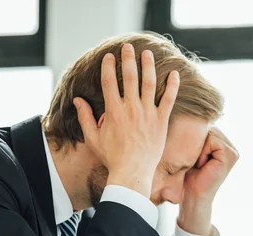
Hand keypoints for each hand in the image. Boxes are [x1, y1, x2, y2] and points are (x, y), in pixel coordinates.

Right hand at [73, 44, 179, 197]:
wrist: (132, 172)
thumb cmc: (112, 157)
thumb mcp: (93, 138)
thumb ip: (85, 117)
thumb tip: (77, 100)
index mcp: (113, 111)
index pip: (109, 81)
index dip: (109, 66)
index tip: (109, 56)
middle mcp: (131, 109)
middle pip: (130, 77)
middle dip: (128, 59)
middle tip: (128, 47)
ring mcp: (147, 114)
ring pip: (149, 84)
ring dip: (148, 66)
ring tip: (148, 54)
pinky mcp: (161, 121)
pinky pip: (168, 100)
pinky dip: (172, 86)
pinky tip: (175, 74)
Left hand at [177, 127, 238, 235]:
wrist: (192, 195)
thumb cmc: (188, 175)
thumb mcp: (192, 150)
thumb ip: (198, 135)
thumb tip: (193, 115)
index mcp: (223, 144)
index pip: (206, 127)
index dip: (195, 140)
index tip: (194, 158)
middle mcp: (230, 146)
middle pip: (209, 128)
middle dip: (198, 144)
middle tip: (197, 163)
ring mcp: (233, 151)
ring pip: (210, 133)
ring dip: (199, 149)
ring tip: (200, 164)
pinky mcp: (231, 155)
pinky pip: (212, 140)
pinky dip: (203, 152)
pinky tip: (203, 165)